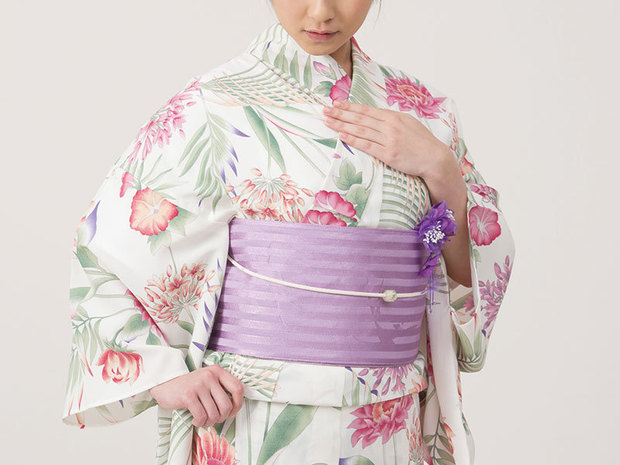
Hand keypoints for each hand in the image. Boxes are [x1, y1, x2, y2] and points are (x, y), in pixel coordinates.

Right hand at [149, 365, 243, 427]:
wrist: (165, 383)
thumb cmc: (189, 386)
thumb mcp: (207, 380)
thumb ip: (220, 388)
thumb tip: (234, 408)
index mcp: (217, 371)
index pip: (238, 388)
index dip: (238, 404)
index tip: (232, 412)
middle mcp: (210, 376)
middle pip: (226, 405)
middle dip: (221, 417)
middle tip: (214, 418)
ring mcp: (199, 385)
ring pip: (214, 413)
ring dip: (209, 422)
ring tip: (203, 419)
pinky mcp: (188, 395)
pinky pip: (201, 416)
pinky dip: (199, 422)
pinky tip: (195, 419)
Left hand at [322, 100, 450, 178]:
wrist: (435, 158)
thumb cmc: (422, 143)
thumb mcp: (408, 124)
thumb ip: (392, 120)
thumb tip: (376, 117)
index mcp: (394, 117)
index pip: (367, 110)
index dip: (350, 106)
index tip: (336, 104)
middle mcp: (390, 126)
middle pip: (360, 117)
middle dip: (340, 113)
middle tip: (324, 109)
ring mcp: (389, 140)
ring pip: (360, 130)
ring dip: (342, 125)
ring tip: (328, 121)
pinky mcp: (388, 154)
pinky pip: (367, 145)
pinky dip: (353, 139)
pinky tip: (341, 135)